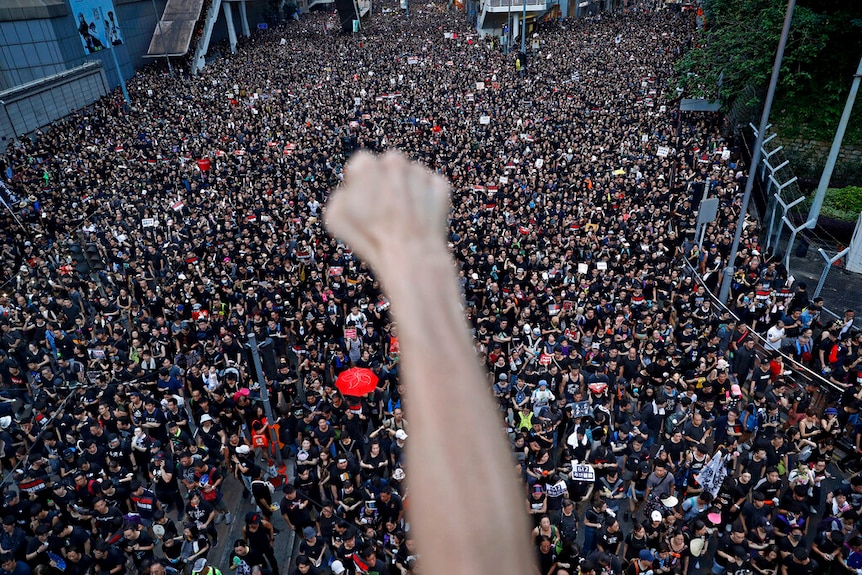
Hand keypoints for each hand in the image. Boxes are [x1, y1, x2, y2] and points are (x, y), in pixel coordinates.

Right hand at [325, 151, 449, 276]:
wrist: (410, 255)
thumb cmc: (370, 238)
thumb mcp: (335, 217)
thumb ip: (339, 196)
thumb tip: (349, 191)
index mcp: (366, 165)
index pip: (362, 164)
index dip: (361, 183)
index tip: (364, 200)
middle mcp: (394, 161)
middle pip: (389, 166)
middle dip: (386, 182)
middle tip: (386, 208)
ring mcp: (420, 172)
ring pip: (411, 176)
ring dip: (407, 189)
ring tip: (403, 217)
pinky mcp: (440, 185)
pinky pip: (431, 187)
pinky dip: (427, 199)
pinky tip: (420, 218)